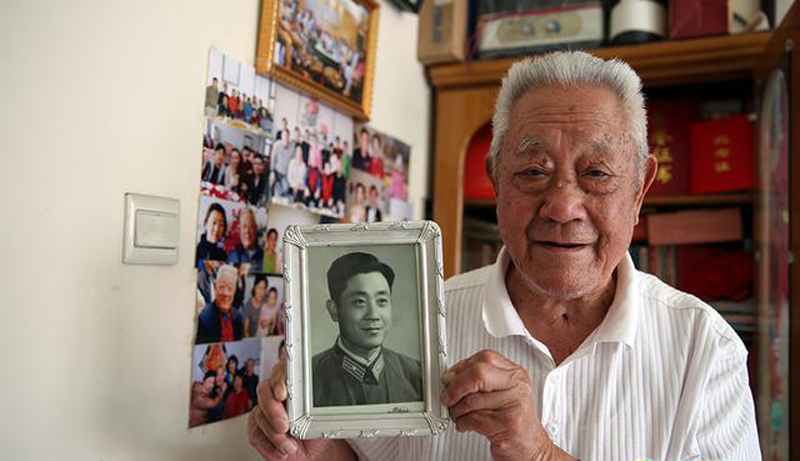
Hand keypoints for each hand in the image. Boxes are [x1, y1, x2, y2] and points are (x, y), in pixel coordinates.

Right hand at [247, 356, 337, 459]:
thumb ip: (313, 408)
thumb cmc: (316, 431)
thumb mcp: (320, 417)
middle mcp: (275, 394)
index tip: (283, 394)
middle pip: (264, 390)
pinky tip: (282, 450)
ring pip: (260, 415)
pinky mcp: (256, 427)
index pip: (281, 370)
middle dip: (273, 409)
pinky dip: (269, 446)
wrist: (311, 452)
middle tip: (284, 425)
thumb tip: (313, 406)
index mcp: (292, 384)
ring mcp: (264, 410)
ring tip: (290, 445)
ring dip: (274, 434)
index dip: (279, 379)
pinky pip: (256, 434)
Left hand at [441, 349, 572, 460]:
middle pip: (478, 374)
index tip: (450, 378)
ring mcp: (513, 405)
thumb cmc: (513, 420)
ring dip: (456, 410)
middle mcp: (517, 386)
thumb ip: (480, 381)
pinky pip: (472, 419)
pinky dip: (462, 423)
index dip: (461, 367)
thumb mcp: (501, 394)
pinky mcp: (506, 425)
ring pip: (471, 400)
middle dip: (456, 387)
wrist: (531, 447)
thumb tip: (451, 378)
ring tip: (459, 414)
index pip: (485, 358)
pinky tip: (466, 424)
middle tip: (448, 397)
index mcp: (515, 374)